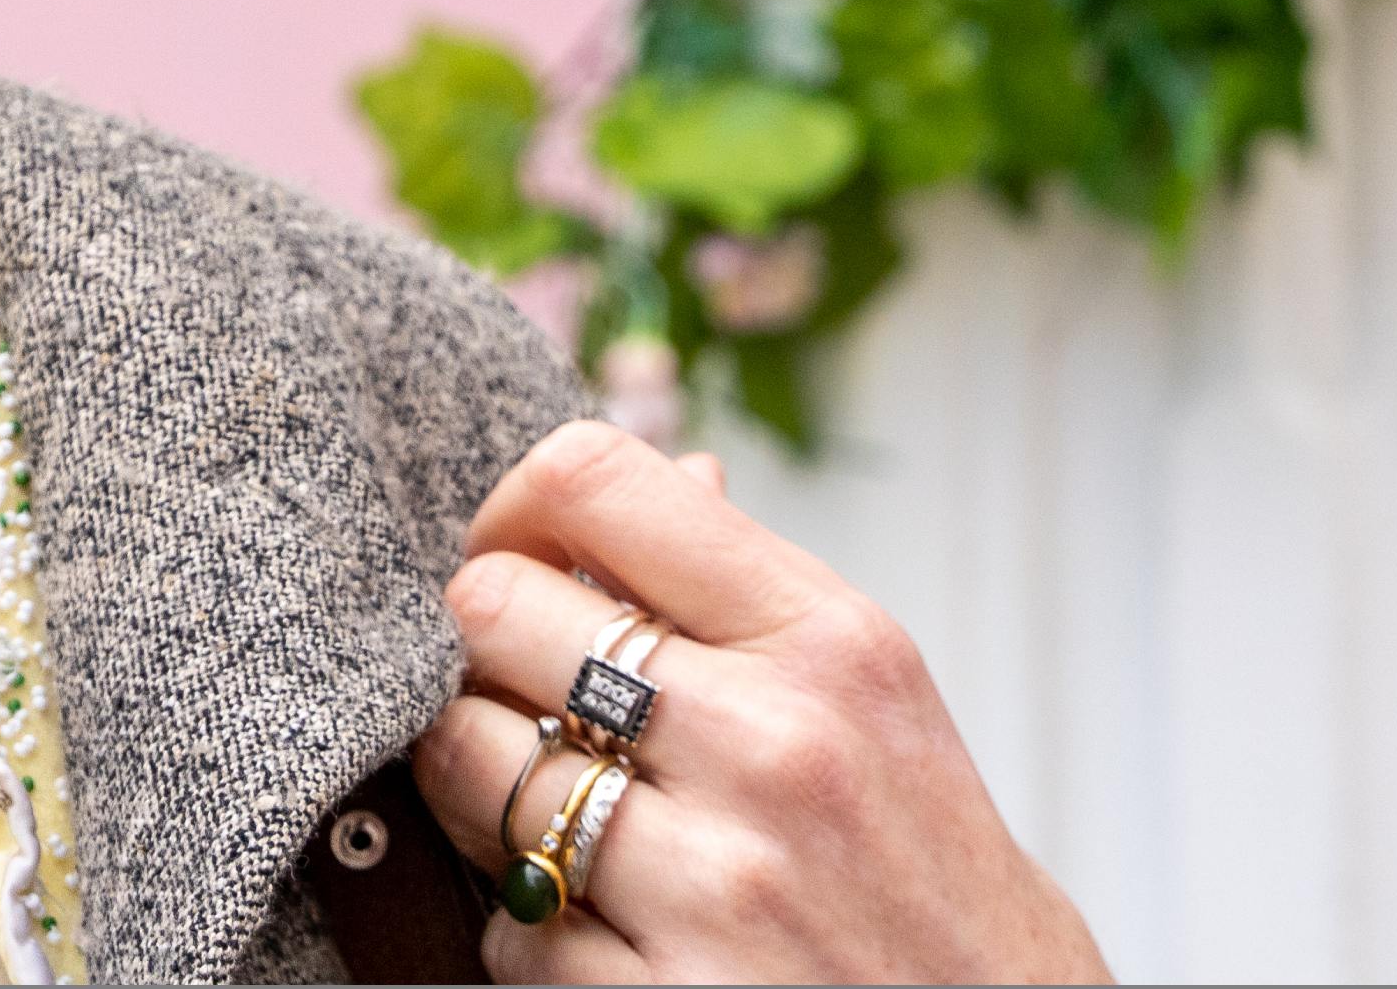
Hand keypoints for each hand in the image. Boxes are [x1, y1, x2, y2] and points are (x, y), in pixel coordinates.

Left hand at [413, 418, 1106, 981]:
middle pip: (491, 611)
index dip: (513, 513)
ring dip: (487, 793)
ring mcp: (719, 879)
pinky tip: (610, 930)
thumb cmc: (928, 869)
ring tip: (561, 819)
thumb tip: (672, 466)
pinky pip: (509, 924)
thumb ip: (751, 592)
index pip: (592, 480)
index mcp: (828, 640)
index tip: (521, 564)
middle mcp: (774, 745)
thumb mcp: (877, 698)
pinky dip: (532, 929)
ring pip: (468, 761)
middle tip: (535, 708)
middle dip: (490, 658)